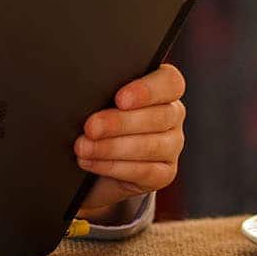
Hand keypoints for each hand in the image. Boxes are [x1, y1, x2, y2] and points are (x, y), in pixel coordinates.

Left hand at [74, 63, 186, 217]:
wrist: (94, 167)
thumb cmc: (99, 124)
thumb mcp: (101, 102)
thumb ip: (103, 92)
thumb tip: (85, 94)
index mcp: (163, 88)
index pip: (170, 82)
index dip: (147, 91)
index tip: (120, 99)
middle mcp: (173, 115)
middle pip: (158, 117)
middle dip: (119, 123)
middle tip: (90, 127)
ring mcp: (172, 145)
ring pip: (150, 145)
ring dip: (112, 147)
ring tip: (83, 148)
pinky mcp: (164, 173)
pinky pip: (144, 171)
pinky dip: (114, 166)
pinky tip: (92, 162)